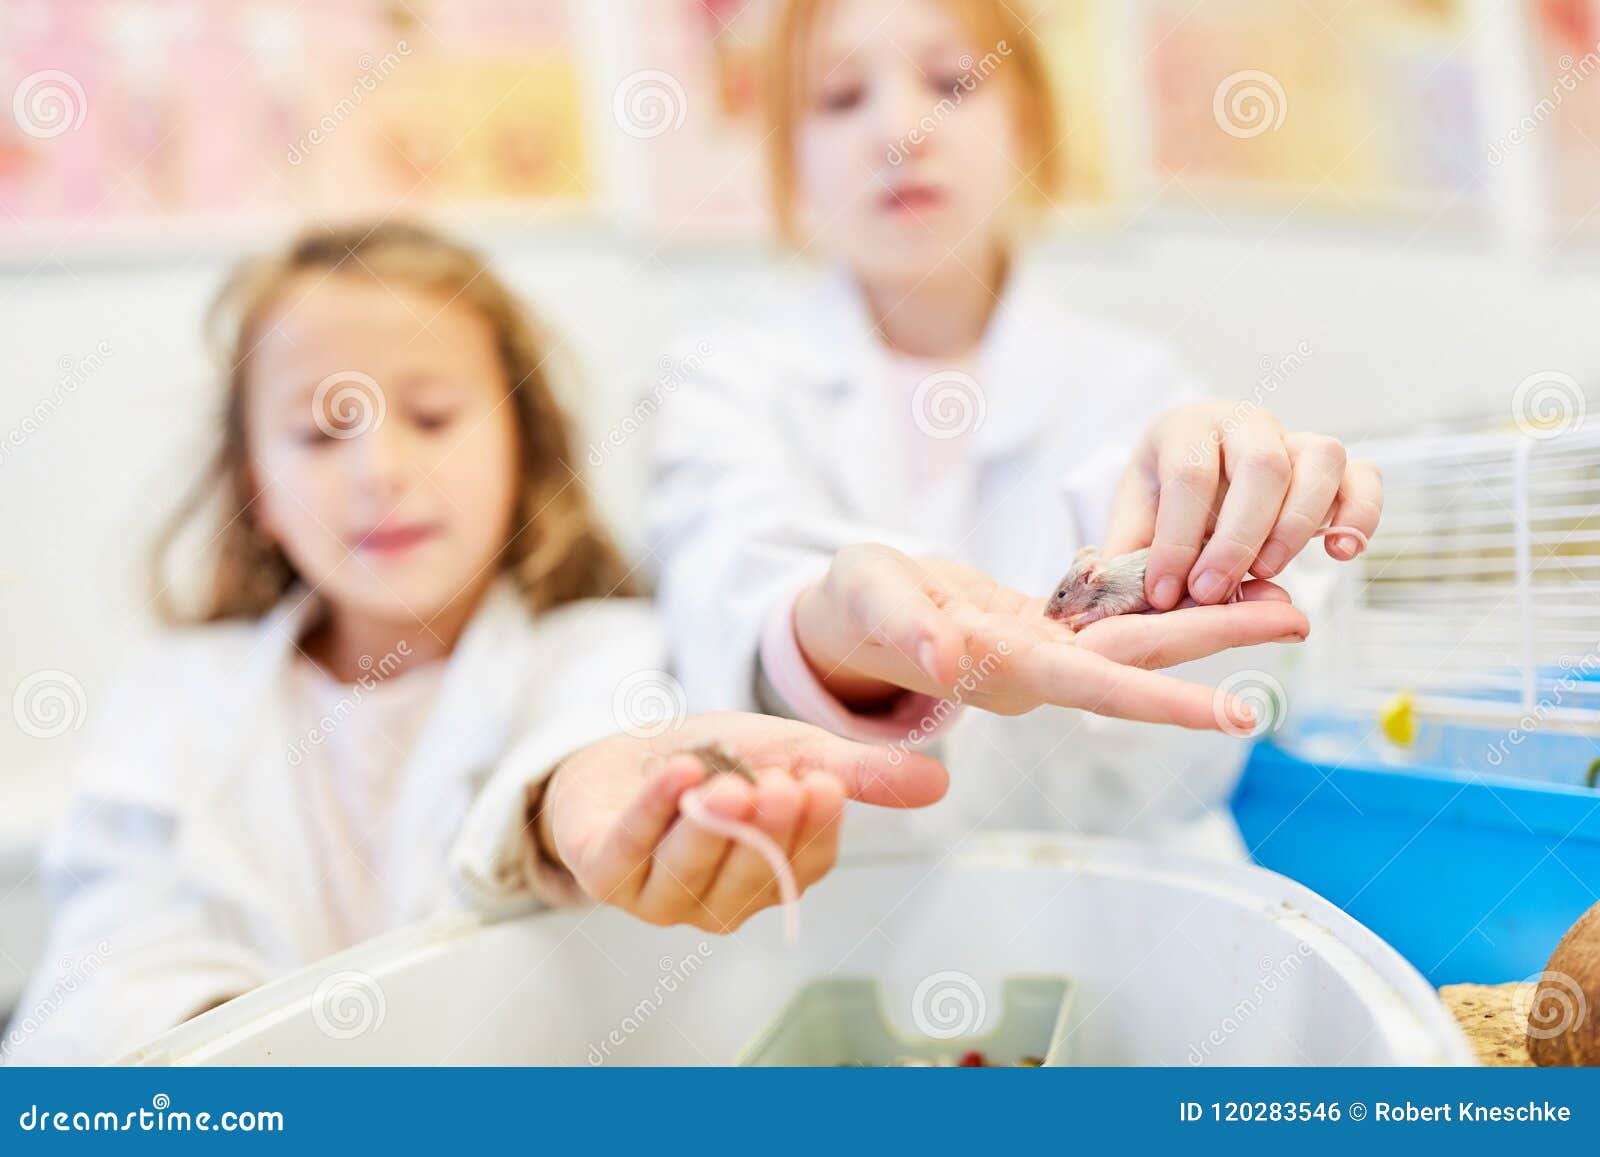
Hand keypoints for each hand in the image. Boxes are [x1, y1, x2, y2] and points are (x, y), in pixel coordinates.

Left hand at [536, 712, 946, 932]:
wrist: (627, 752)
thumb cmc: (715, 763)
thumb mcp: (791, 753)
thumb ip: (855, 770)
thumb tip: (939, 784)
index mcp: (773, 878)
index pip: (806, 866)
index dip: (815, 828)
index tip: (824, 781)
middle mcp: (720, 901)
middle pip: (752, 876)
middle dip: (768, 831)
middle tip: (782, 783)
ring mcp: (659, 895)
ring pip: (691, 872)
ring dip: (711, 825)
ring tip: (726, 780)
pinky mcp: (604, 871)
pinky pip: (631, 847)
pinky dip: (654, 810)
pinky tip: (679, 773)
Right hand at [793, 545, 1307, 729]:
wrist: (859, 613)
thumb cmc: (857, 606)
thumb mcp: (868, 602)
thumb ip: (904, 628)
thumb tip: (940, 659)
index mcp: (1001, 668)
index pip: (1095, 688)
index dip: (1165, 702)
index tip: (1236, 713)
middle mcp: (1040, 669)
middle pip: (1142, 661)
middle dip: (1218, 641)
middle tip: (1298, 619)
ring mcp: (1051, 651)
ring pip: (1142, 638)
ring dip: (1212, 620)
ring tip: (1282, 597)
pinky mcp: (1052, 629)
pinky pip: (1124, 616)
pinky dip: (1173, 599)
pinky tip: (1219, 580)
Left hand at [1102, 402, 1381, 608]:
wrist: (1189, 475)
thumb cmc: (1159, 501)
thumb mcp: (1131, 522)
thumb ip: (1133, 559)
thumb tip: (1148, 604)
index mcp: (1187, 427)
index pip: (1190, 474)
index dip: (1178, 540)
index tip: (1165, 593)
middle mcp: (1246, 422)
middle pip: (1262, 465)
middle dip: (1238, 539)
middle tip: (1212, 592)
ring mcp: (1295, 437)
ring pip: (1321, 459)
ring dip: (1296, 526)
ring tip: (1265, 574)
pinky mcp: (1333, 466)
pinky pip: (1364, 476)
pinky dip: (1362, 514)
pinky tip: (1340, 553)